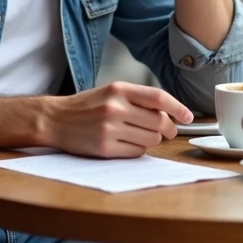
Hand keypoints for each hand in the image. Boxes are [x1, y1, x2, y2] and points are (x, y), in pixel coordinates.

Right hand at [43, 82, 193, 158]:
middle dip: (168, 129)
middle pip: (159, 122)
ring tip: (139, 136)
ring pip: (150, 140)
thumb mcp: (111, 91)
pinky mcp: (104, 148)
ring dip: (151, 140)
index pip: (158, 98)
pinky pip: (136, 153)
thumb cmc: (86, 106)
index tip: (188, 117)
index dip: (178, 108)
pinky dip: (137, 150)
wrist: (55, 119)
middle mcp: (115, 107)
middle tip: (166, 131)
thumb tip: (169, 113)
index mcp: (119, 89)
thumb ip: (137, 99)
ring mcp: (109, 128)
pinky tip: (126, 144)